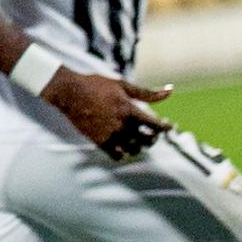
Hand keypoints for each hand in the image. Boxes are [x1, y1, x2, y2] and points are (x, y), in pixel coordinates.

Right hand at [49, 67, 171, 160]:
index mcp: (130, 110)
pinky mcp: (99, 141)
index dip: (164, 128)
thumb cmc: (97, 85)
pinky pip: (117, 156)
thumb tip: (171, 90)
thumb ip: (147, 92)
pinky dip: (123, 153)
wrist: (70, 93)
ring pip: (133, 150)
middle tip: (151, 135)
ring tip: (137, 141)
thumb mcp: (124, 85)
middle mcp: (122, 124)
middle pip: (147, 141)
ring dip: (139, 147)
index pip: (155, 126)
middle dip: (152, 138)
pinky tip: (123, 146)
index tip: (167, 126)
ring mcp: (110, 134)